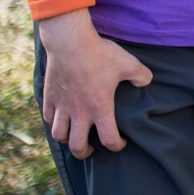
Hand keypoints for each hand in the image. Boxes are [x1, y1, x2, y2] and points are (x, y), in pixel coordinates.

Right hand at [36, 9, 152, 157]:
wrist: (69, 41)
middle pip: (77, 147)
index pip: (109, 140)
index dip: (117, 146)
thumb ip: (141, 76)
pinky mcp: (49, 97)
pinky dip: (54, 122)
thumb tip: (145, 83)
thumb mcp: (128, 63)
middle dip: (84, 153)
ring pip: (58, 135)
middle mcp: (79, 112)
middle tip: (90, 148)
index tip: (120, 143)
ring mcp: (61, 105)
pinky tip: (60, 118)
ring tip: (73, 135)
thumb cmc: (99, 53)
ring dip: (67, 139)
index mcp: (100, 108)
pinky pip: (47, 118)